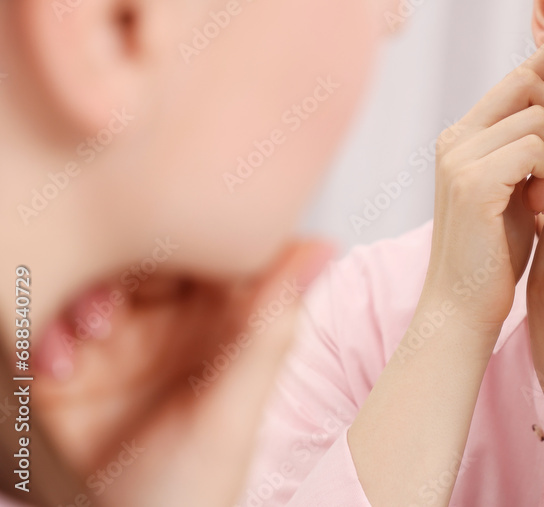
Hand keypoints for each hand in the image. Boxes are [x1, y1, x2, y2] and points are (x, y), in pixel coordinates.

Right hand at [33, 241, 333, 506]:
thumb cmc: (194, 498)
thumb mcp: (231, 412)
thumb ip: (269, 330)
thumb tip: (322, 249)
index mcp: (226, 332)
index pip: (220, 256)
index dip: (202, 238)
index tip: (183, 232)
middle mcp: (173, 333)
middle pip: (153, 260)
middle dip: (133, 260)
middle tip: (125, 288)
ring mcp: (121, 350)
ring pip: (101, 284)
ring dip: (88, 296)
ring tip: (90, 330)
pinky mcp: (70, 375)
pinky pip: (55, 326)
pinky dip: (52, 334)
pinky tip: (58, 364)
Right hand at [422, 9, 543, 334]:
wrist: (462, 309)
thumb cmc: (495, 257)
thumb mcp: (514, 193)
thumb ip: (526, 152)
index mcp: (464, 136)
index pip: (517, 76)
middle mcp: (456, 136)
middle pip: (531, 84)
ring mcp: (460, 155)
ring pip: (540, 116)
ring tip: (541, 200)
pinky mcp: (474, 178)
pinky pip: (538, 145)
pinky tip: (536, 208)